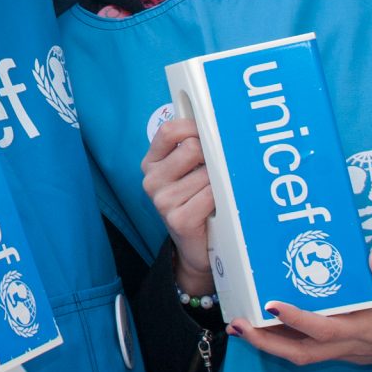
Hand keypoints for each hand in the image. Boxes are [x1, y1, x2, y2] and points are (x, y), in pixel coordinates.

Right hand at [141, 116, 215, 295]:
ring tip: (216, 194)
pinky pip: (211, 194)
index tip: (209, 135)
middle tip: (216, 172)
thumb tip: (216, 125)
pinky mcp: (178, 219)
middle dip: (211, 157)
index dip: (193, 127)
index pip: (169, 130)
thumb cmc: (195, 202)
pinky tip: (217, 208)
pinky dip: (220, 199)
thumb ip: (191, 148)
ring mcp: (162, 200)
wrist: (195, 247)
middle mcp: (151, 180)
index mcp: (151, 163)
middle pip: (192, 148)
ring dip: (219, 182)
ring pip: (206, 173)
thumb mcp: (186, 173)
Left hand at [231, 248, 371, 369]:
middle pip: (302, 354)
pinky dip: (289, 341)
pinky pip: (315, 351)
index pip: (326, 329)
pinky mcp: (353, 352)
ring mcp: (353, 353)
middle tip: (236, 324)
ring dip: (272, 345)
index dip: (296, 320)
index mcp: (371, 330)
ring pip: (305, 356)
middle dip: (266, 343)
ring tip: (243, 324)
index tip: (270, 305)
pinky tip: (273, 325)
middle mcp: (356, 347)